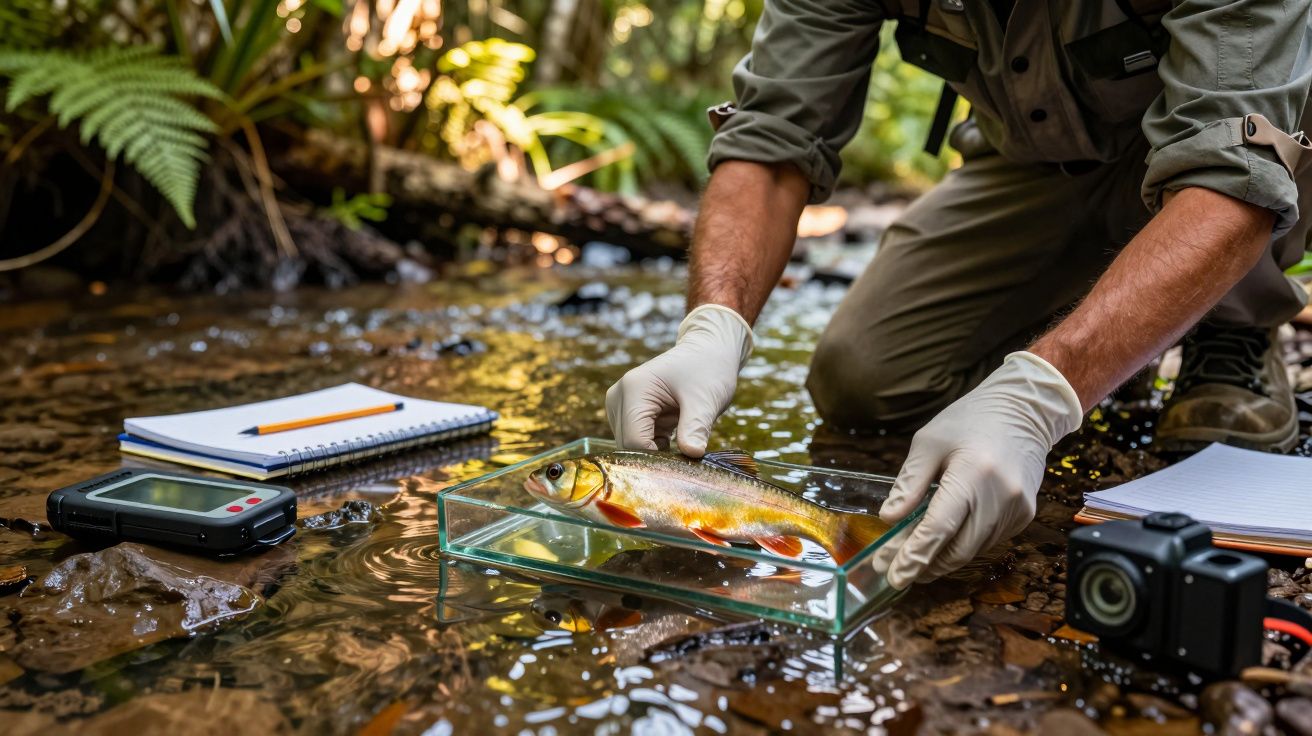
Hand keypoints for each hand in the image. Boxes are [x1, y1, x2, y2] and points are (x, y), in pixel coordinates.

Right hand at [606, 304, 752, 456]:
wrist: (707, 352)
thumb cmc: (709, 369)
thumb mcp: (706, 399)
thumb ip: (696, 426)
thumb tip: (692, 454)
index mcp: (634, 389)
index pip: (634, 441)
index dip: (657, 459)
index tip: (684, 465)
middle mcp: (618, 396)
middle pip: (628, 446)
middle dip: (656, 457)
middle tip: (687, 456)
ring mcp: (619, 404)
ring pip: (630, 446)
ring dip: (656, 453)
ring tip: (683, 440)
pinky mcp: (626, 412)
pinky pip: (636, 440)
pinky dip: (655, 446)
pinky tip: (676, 437)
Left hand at [878, 352, 1083, 588]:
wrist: (1024, 410)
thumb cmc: (970, 421)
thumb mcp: (929, 443)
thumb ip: (909, 483)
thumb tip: (889, 518)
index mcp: (973, 474)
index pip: (940, 527)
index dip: (915, 556)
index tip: (894, 576)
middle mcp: (1000, 497)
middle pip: (958, 549)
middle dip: (925, 565)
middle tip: (896, 570)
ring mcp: (1017, 509)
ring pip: (973, 550)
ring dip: (943, 558)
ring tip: (914, 555)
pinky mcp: (1024, 515)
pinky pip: (988, 541)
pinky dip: (963, 544)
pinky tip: (945, 538)